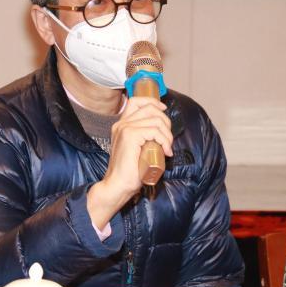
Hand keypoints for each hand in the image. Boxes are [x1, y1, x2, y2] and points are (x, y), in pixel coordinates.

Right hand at [87, 97, 172, 228]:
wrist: (118, 185)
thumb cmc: (130, 171)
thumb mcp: (139, 149)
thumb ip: (146, 137)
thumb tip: (163, 130)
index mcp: (122, 125)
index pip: (137, 101)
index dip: (153, 102)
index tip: (163, 111)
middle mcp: (121, 124)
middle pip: (150, 108)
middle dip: (166, 122)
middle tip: (168, 140)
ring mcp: (125, 128)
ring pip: (156, 120)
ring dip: (167, 134)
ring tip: (167, 148)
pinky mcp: (130, 136)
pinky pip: (154, 131)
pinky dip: (164, 140)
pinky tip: (165, 152)